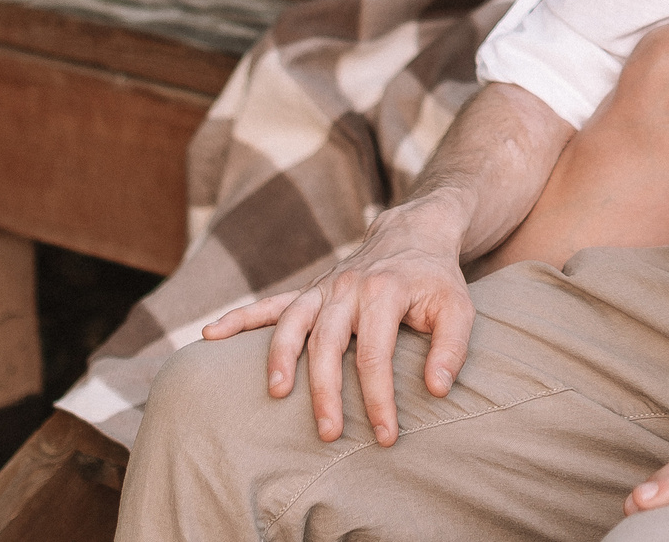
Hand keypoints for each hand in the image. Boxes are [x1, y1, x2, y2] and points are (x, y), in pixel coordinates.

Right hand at [200, 196, 475, 445]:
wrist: (414, 234)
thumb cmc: (437, 281)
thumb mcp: (459, 308)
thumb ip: (452, 348)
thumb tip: (435, 389)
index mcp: (385, 291)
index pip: (377, 353)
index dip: (379, 397)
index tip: (386, 434)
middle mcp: (348, 287)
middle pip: (328, 343)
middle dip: (325, 391)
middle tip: (328, 434)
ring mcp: (324, 288)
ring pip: (292, 323)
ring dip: (279, 357)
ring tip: (276, 395)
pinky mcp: (310, 291)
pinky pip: (269, 304)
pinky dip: (238, 318)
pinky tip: (209, 335)